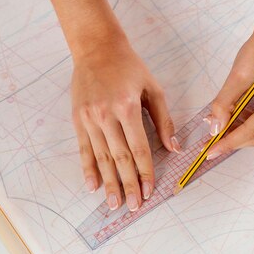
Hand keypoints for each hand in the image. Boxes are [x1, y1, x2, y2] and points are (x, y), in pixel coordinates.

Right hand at [71, 35, 179, 210]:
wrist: (96, 48)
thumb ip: (164, 120)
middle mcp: (106, 115)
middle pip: (119, 158)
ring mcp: (89, 118)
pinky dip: (88, 169)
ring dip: (109, 183)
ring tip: (114, 203)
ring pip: (101, 158)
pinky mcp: (78, 119)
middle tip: (134, 206)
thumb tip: (175, 147)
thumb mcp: (153, 89)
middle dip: (128, 184)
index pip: (139, 149)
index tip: (150, 191)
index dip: (145, 172)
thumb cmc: (129, 67)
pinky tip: (92, 186)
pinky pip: (84, 149)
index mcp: (127, 107)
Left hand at [206, 33, 253, 158]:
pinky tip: (232, 120)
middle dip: (232, 140)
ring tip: (217, 128)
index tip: (209, 152)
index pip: (251, 132)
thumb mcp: (237, 77)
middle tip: (208, 144)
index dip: (228, 143)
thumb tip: (214, 130)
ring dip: (239, 132)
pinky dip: (248, 124)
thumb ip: (224, 105)